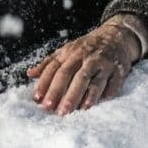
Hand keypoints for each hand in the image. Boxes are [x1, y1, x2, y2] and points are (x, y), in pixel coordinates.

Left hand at [27, 18, 141, 116]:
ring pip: (90, 80)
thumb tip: (29, 74)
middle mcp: (86, 56)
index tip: (37, 99)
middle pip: (71, 74)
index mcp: (71, 52)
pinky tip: (94, 105)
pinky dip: (102, 95)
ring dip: (80, 96)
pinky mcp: (118, 71)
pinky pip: (110, 84)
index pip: (55, 68)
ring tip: (71, 111)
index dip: (45, 83)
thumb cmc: (87, 47)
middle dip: (60, 92)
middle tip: (52, 109)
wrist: (117, 36)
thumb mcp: (67, 50)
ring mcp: (103, 63)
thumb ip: (49, 63)